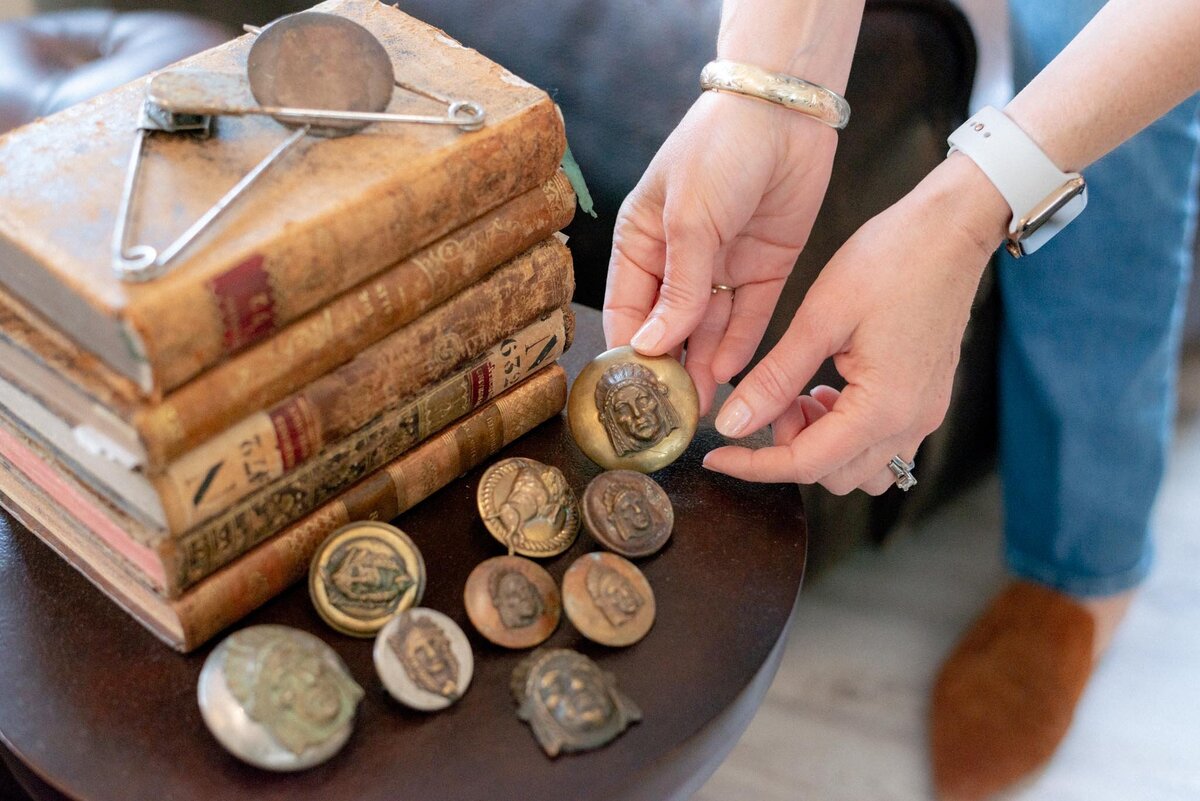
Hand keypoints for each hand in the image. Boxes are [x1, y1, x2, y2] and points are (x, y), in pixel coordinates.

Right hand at [603, 90, 837, 413]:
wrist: (785, 112)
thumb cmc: (717, 149)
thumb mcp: (689, 219)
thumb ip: (678, 287)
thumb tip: (655, 345)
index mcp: (641, 242)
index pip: (627, 311)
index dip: (629, 353)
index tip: (633, 394)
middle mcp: (679, 259)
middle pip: (670, 328)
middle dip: (671, 369)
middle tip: (672, 413)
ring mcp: (722, 266)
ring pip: (709, 329)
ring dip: (705, 366)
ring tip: (701, 407)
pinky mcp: (764, 268)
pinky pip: (749, 317)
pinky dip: (739, 345)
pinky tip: (729, 374)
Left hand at [703, 154, 1008, 493]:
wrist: (950, 230)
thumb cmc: (889, 262)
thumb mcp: (819, 320)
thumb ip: (774, 379)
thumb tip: (733, 424)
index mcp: (883, 407)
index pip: (806, 464)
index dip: (754, 465)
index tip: (717, 454)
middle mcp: (911, 422)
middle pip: (834, 476)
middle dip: (791, 448)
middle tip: (771, 400)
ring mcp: (924, 414)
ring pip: (861, 468)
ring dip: (821, 445)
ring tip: (799, 394)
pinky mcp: (925, 400)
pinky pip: (881, 443)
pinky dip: (845, 432)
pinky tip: (827, 387)